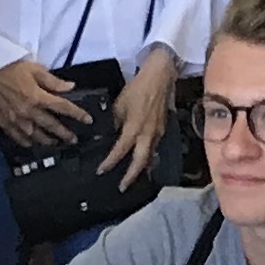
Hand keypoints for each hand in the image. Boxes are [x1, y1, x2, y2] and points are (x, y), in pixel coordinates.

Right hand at [0, 57, 91, 149]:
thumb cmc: (9, 67)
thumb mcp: (34, 68)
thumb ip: (53, 81)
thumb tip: (70, 87)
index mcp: (38, 96)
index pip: (62, 107)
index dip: (77, 114)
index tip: (87, 119)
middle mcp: (29, 111)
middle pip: (51, 125)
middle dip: (64, 133)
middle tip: (74, 139)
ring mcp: (16, 119)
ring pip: (35, 135)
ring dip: (47, 140)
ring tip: (55, 143)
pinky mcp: (4, 122)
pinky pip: (17, 136)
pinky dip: (26, 142)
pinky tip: (31, 144)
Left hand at [101, 49, 177, 178]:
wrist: (160, 77)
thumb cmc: (138, 88)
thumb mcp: (119, 104)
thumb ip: (115, 122)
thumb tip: (112, 132)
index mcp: (134, 128)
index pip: (120, 151)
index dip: (110, 163)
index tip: (101, 171)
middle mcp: (147, 134)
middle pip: (140, 162)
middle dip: (131, 176)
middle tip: (122, 187)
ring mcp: (157, 132)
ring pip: (149, 156)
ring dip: (141, 168)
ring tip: (133, 177)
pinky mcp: (163, 128)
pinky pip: (154, 146)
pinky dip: (148, 155)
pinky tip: (143, 157)